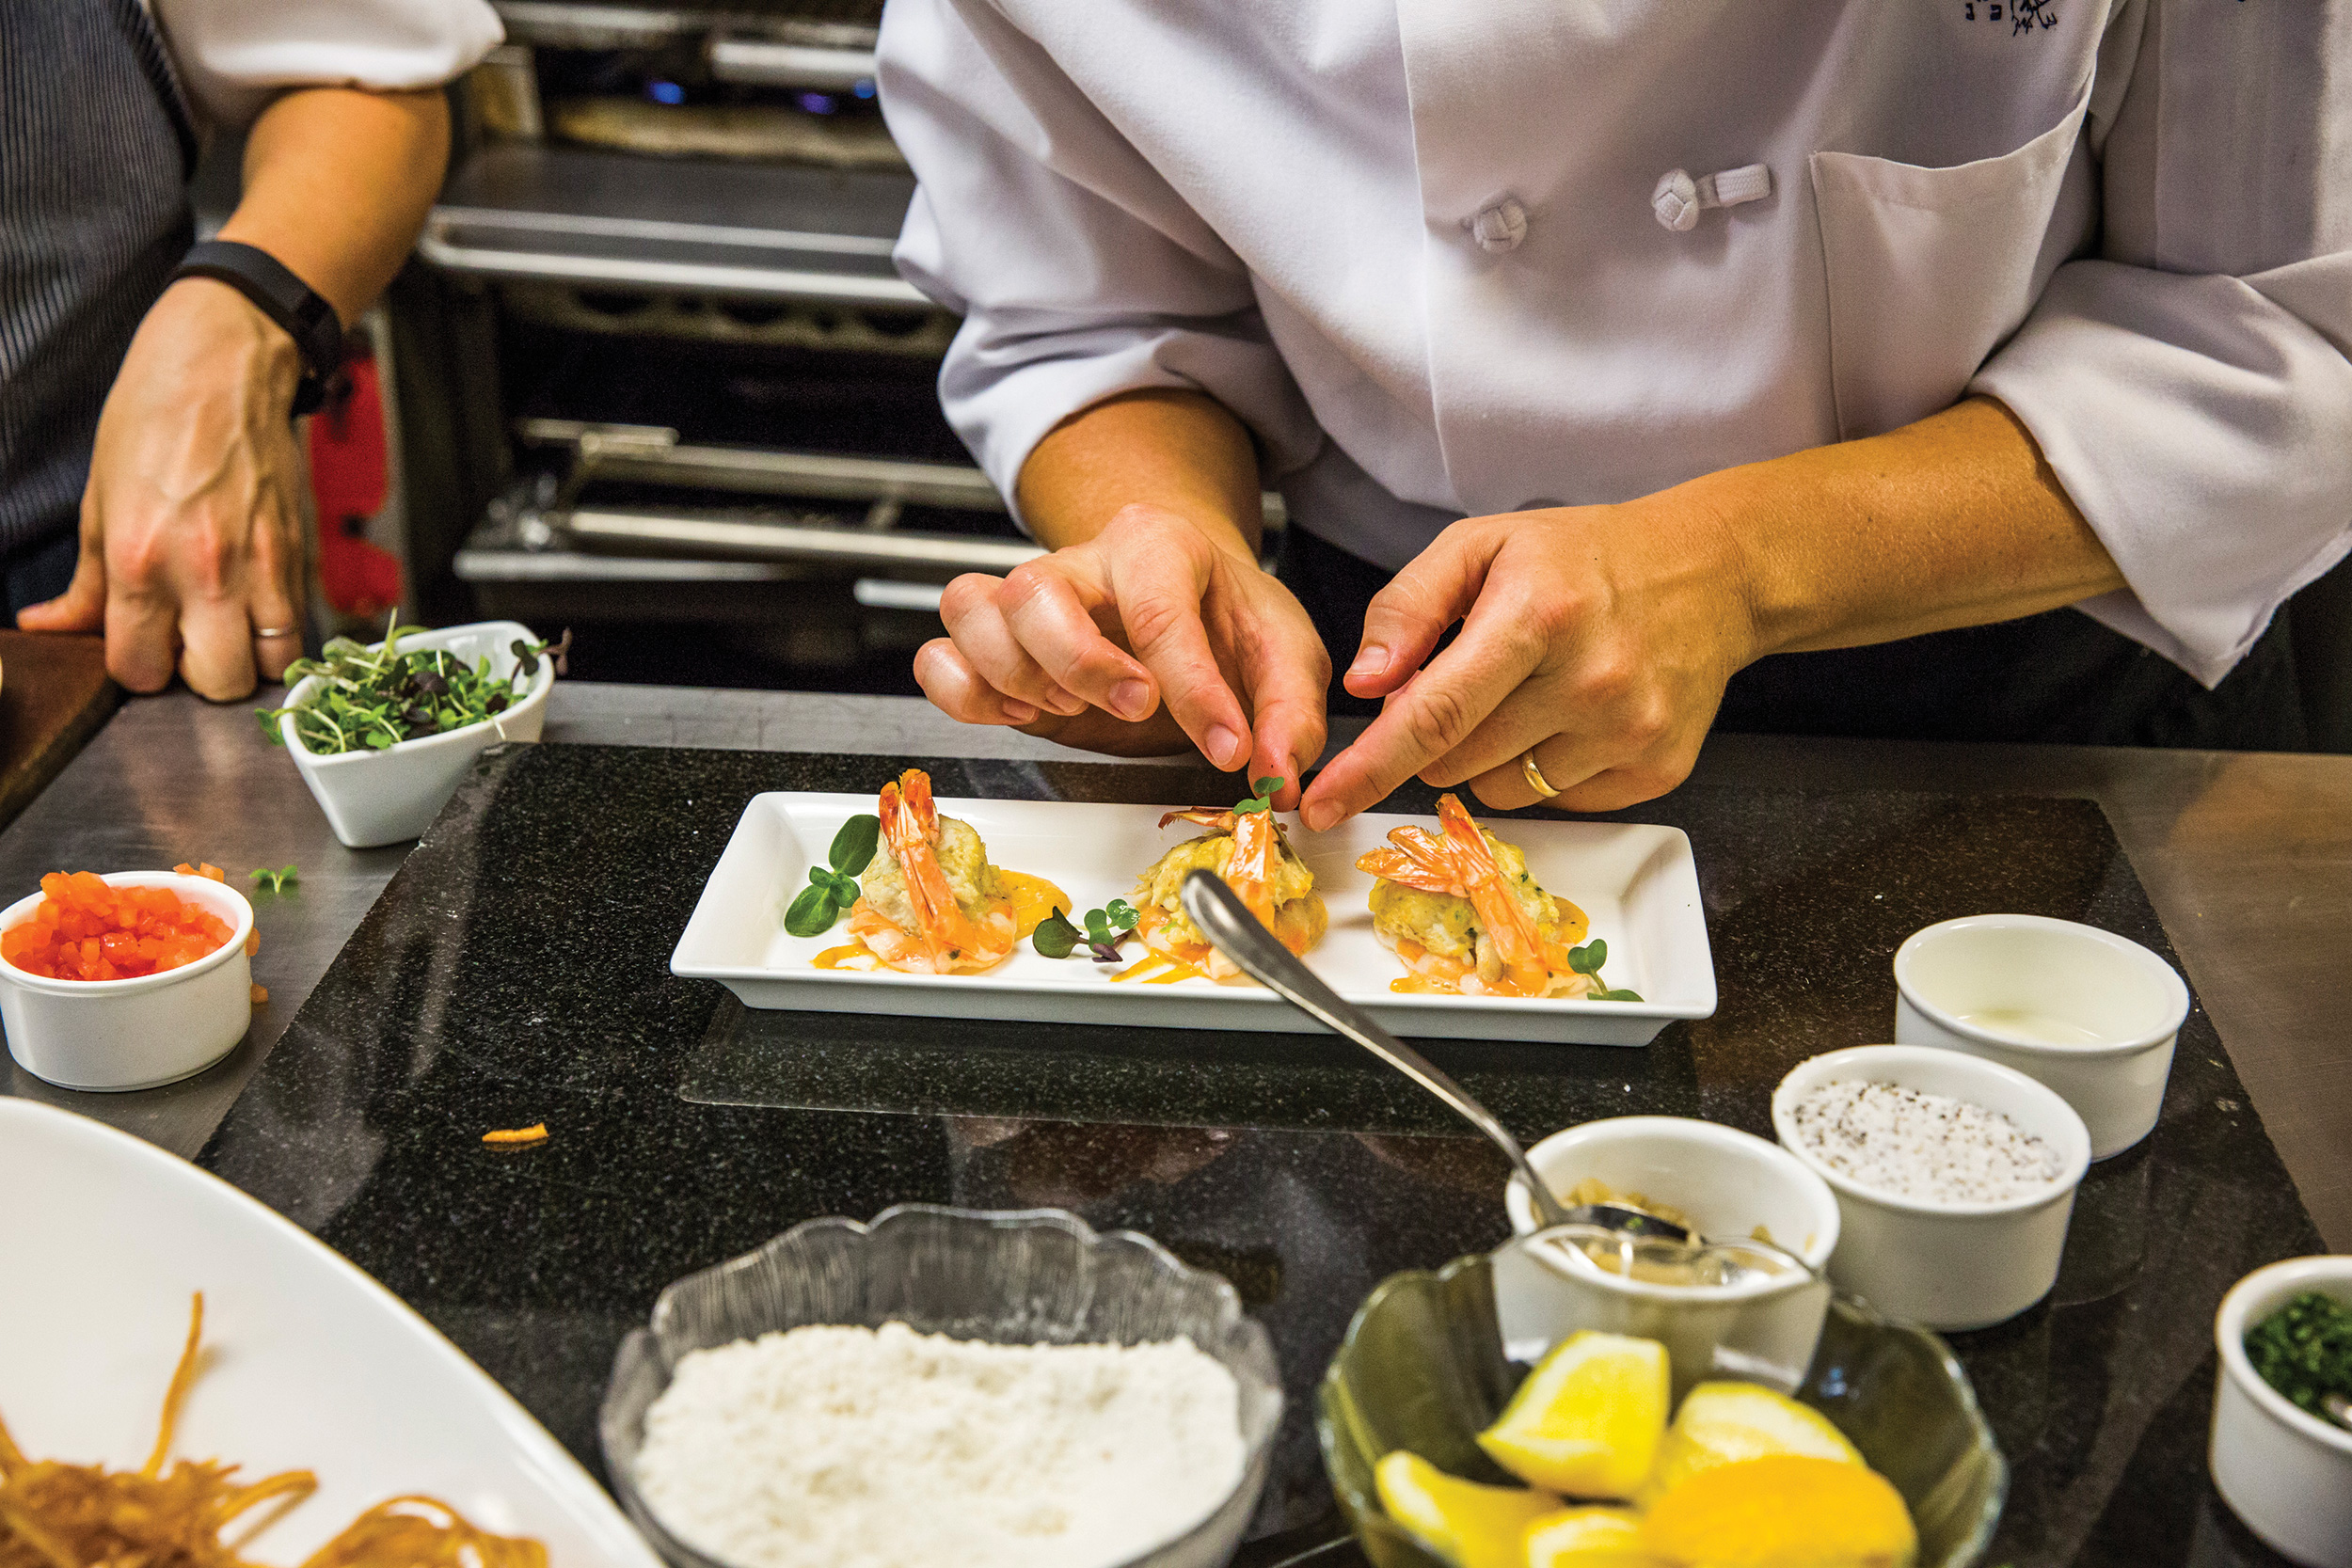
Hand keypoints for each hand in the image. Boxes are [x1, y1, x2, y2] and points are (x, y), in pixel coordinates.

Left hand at [19, 279, 307, 698]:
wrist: (223, 365)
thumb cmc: (154, 418)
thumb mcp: (98, 500)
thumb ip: (86, 581)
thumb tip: (51, 627)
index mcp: (140, 558)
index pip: (140, 669)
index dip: (137, 667)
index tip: (139, 645)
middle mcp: (206, 571)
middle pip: (216, 683)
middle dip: (197, 674)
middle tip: (184, 642)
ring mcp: (262, 565)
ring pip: (270, 665)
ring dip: (247, 658)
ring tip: (226, 630)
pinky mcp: (299, 553)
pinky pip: (298, 625)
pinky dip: (277, 629)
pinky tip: (253, 601)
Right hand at [913, 503, 1329, 804]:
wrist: (1188, 595)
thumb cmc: (1226, 620)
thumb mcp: (1284, 655)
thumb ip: (1288, 715)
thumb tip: (1277, 776)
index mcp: (1158, 546)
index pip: (1159, 611)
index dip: (1194, 690)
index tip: (1228, 747)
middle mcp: (1081, 562)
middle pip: (1035, 590)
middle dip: (1079, 663)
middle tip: (1134, 708)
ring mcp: (1027, 599)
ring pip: (971, 609)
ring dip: (1015, 677)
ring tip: (1071, 710)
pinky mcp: (995, 644)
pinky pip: (939, 654)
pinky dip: (964, 693)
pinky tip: (1020, 715)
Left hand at [1299, 496, 1758, 827]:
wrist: (1709, 573)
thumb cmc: (1580, 558)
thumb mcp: (1481, 546)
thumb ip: (1407, 608)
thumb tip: (1362, 686)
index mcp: (1537, 615)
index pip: (1434, 714)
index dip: (1369, 766)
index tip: (1322, 803)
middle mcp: (1590, 680)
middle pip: (1456, 761)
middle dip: (1432, 737)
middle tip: (1463, 684)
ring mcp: (1629, 732)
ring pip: (1501, 791)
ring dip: (1487, 757)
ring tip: (1526, 693)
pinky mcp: (1657, 769)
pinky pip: (1556, 802)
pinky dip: (1540, 770)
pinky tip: (1568, 716)